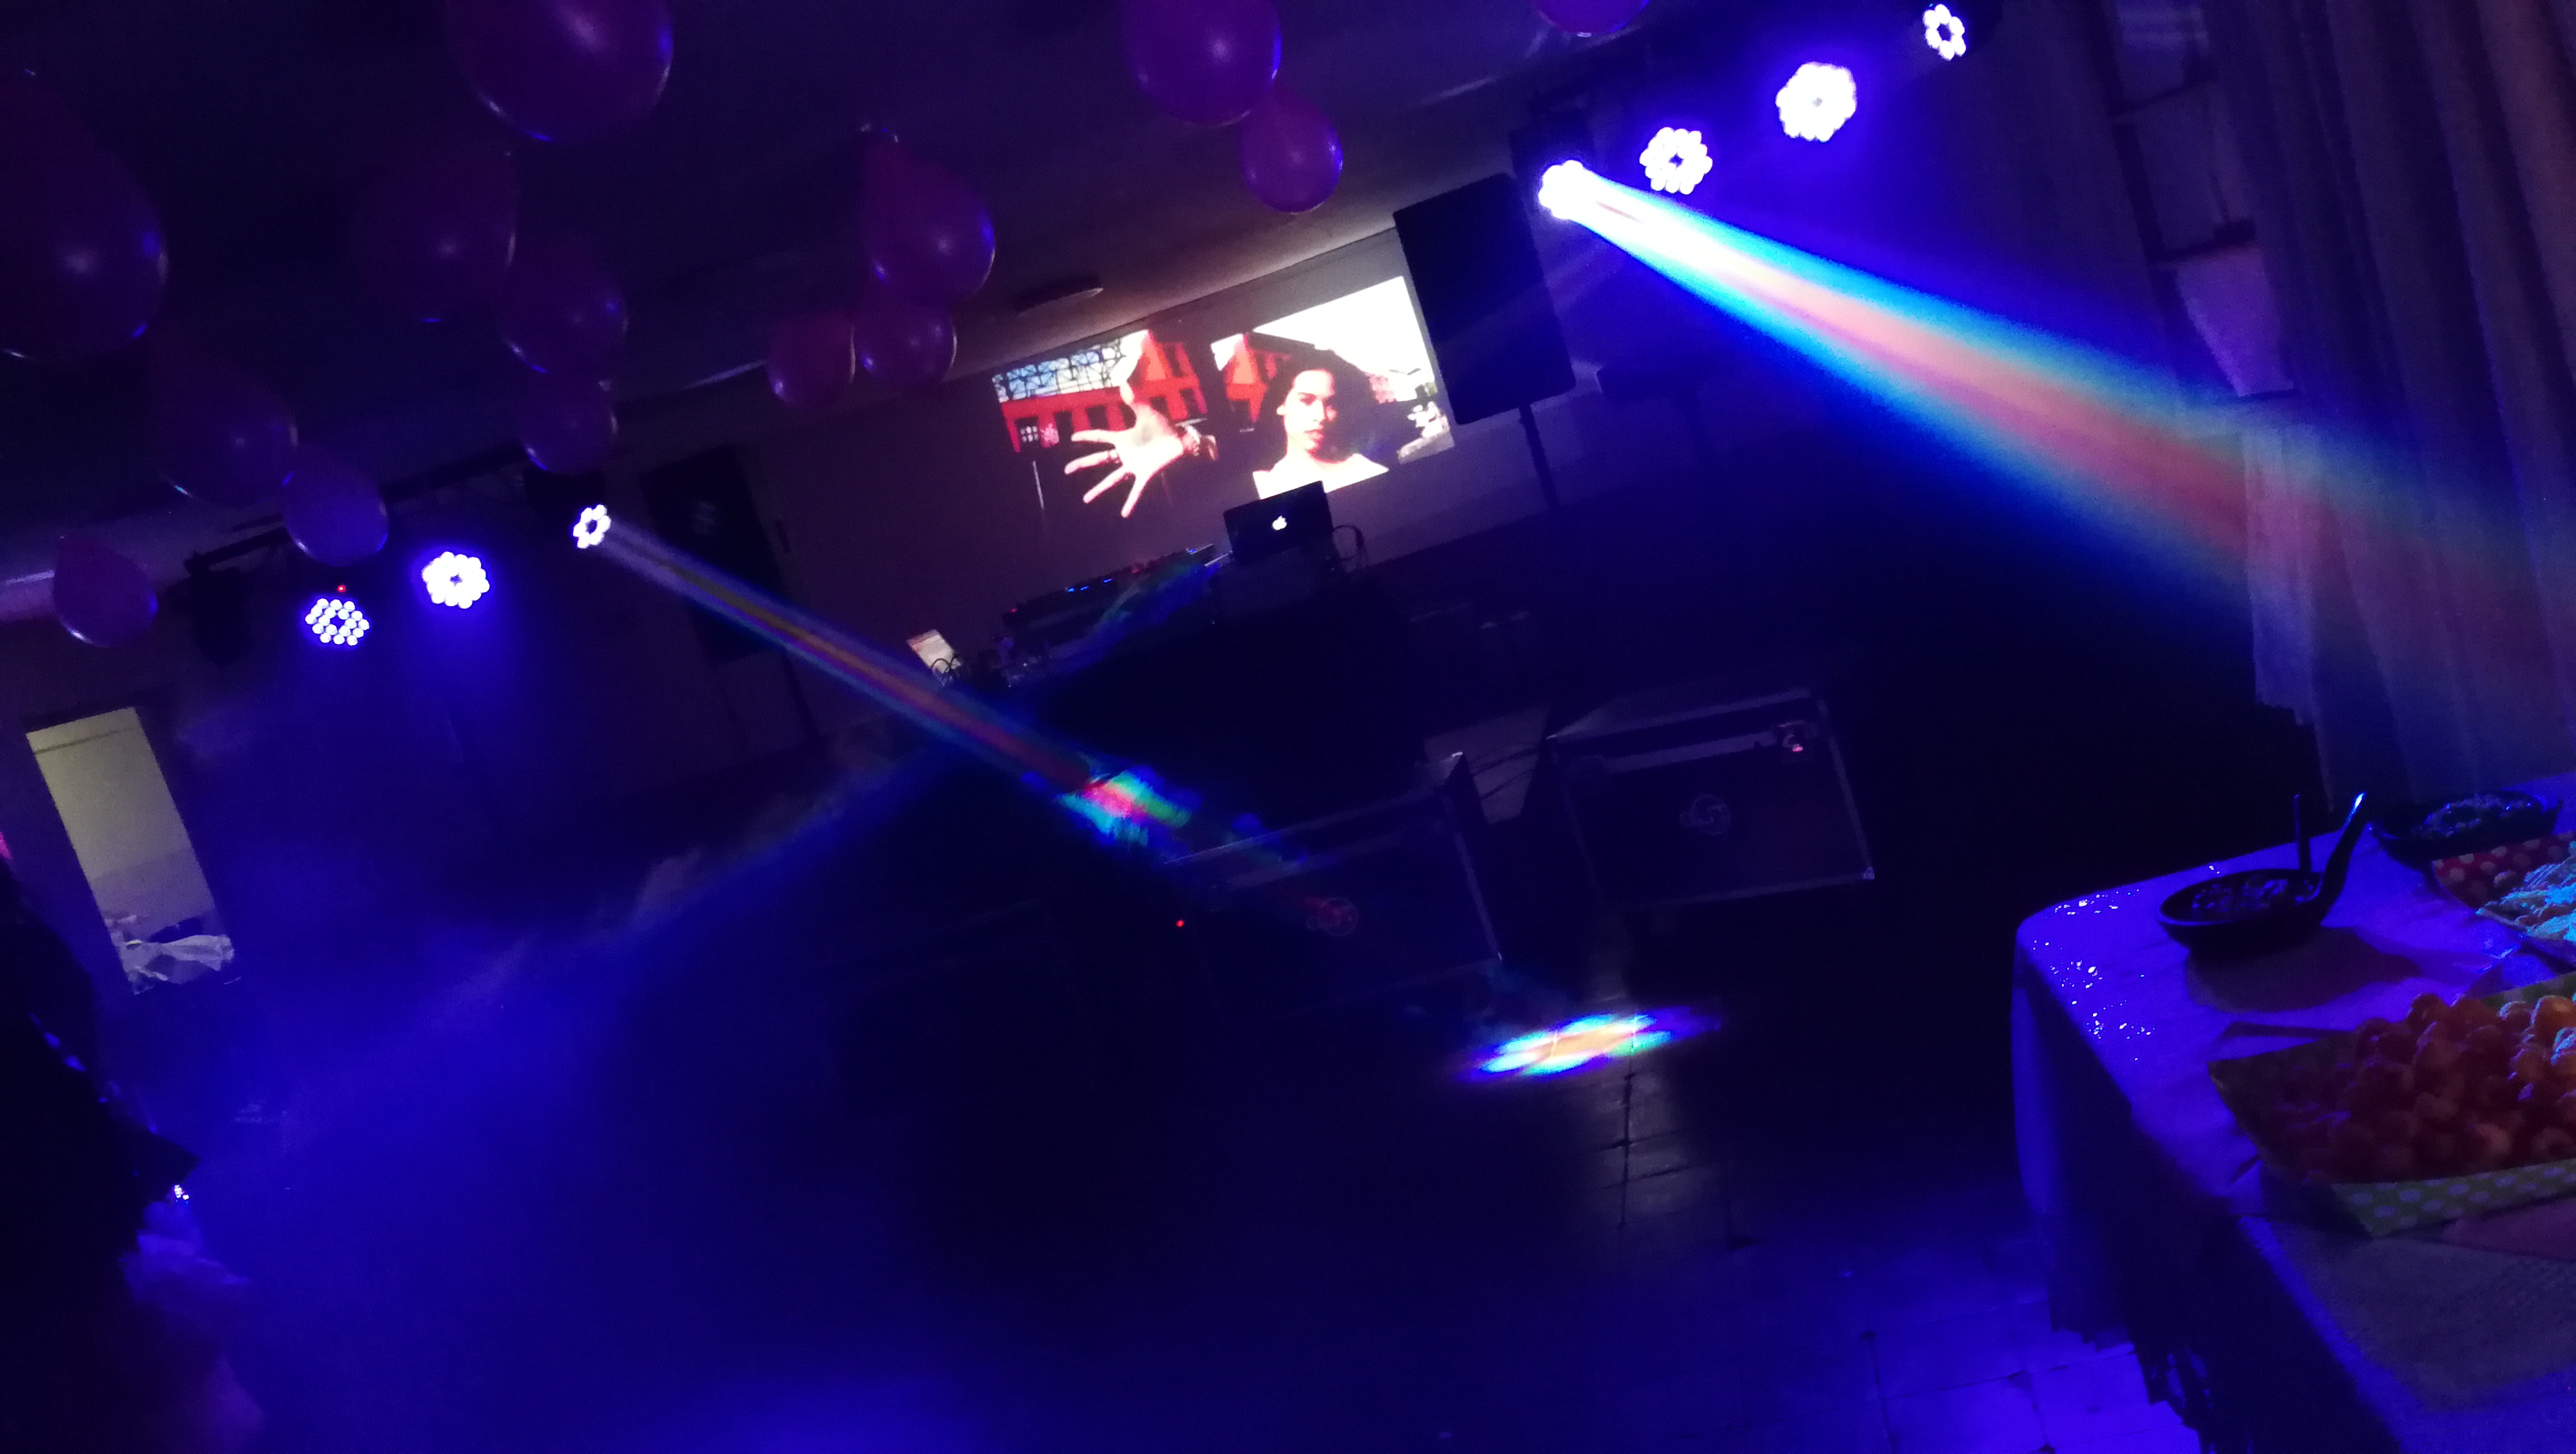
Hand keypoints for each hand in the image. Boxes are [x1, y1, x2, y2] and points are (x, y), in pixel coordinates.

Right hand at [1066, 382, 1190, 517]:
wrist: (1180, 439)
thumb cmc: (1164, 426)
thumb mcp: (1147, 412)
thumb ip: (1134, 400)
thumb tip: (1124, 382)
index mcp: (1123, 438)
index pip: (1101, 437)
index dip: (1087, 437)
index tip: (1072, 438)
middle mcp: (1125, 454)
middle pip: (1100, 460)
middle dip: (1083, 464)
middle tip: (1067, 470)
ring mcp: (1133, 466)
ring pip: (1112, 479)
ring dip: (1099, 489)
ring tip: (1086, 499)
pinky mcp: (1145, 474)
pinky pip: (1136, 490)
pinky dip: (1131, 502)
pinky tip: (1124, 514)